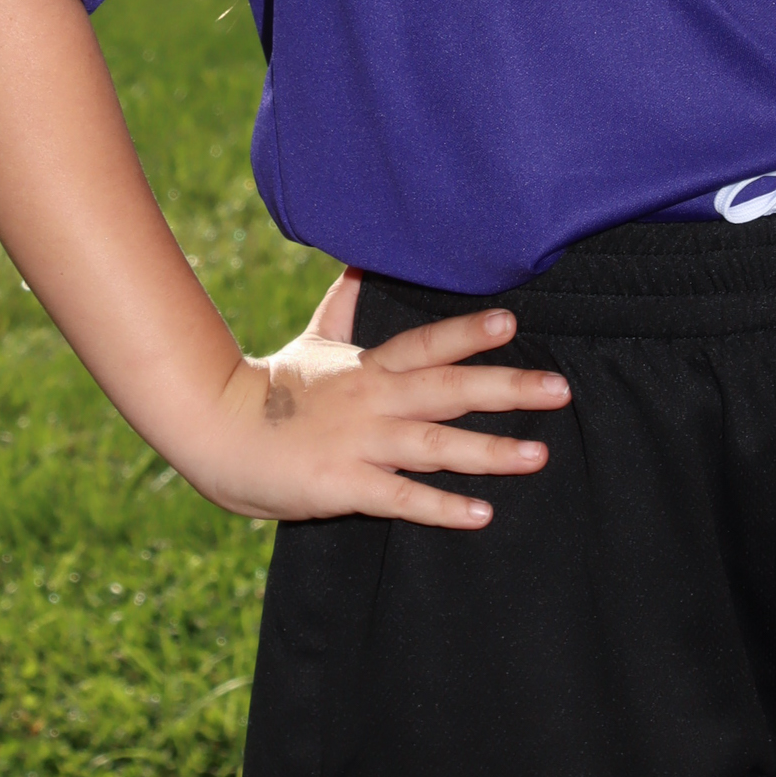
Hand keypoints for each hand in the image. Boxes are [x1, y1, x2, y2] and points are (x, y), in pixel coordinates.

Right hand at [197, 276, 569, 522]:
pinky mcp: (343, 485)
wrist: (215, 431)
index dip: (467, 333)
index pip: (426, 344)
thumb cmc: (271, 390)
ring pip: (435, 444)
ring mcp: (359, 443)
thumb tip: (361, 262)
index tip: (511, 323)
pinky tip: (483, 514)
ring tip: (539, 456)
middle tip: (560, 389)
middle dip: (506, 388)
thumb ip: (344, 307)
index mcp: (369, 367)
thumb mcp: (313, 341)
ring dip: (489, 452)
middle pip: (448, 389)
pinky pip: (402, 498)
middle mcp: (373, 400)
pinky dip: (442, 506)